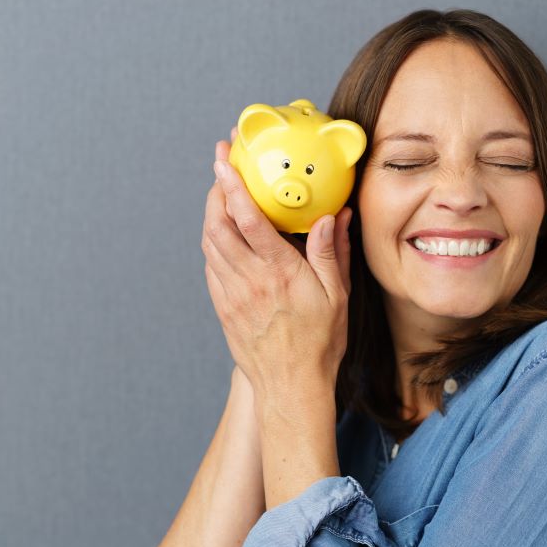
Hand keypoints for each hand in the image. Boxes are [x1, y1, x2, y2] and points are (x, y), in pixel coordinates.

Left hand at [201, 128, 352, 410]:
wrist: (291, 387)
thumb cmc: (320, 343)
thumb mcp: (338, 296)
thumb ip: (332, 253)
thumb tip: (333, 216)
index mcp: (278, 272)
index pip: (247, 218)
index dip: (233, 184)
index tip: (225, 159)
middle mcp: (249, 280)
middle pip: (217, 225)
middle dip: (215, 190)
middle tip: (221, 168)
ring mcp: (232, 295)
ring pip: (209, 244)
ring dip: (211, 214)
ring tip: (220, 194)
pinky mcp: (223, 307)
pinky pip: (211, 266)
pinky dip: (212, 242)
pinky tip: (222, 234)